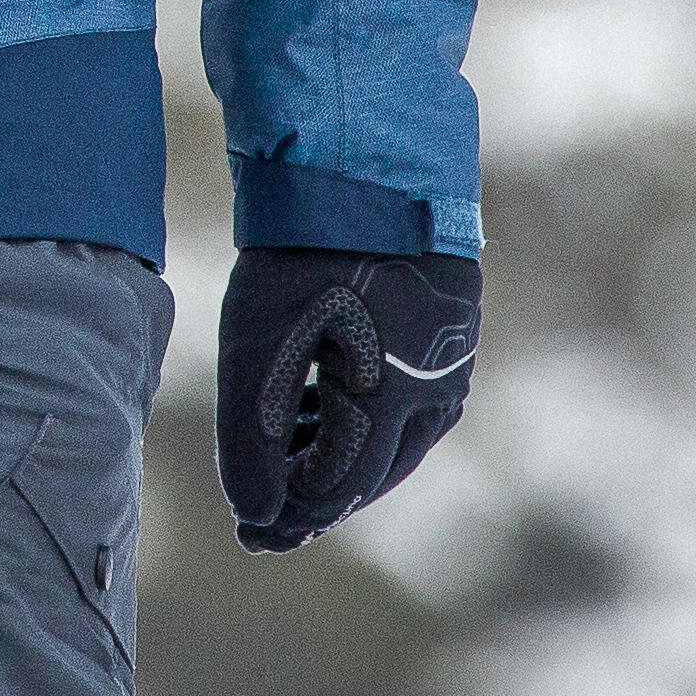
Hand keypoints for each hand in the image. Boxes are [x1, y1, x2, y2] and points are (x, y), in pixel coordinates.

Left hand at [216, 245, 476, 550]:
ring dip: (334, 458)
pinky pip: (404, 404)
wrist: (368, 165)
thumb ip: (251, 436)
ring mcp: (450, 366)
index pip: (336, 490)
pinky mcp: (448, 338)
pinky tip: (315, 411)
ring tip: (280, 459)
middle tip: (261, 514)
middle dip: (312, 497)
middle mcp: (436, 395)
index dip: (287, 517)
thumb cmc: (307, 251)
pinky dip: (357, 419)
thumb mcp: (258, 342)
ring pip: (390, 443)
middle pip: (369, 476)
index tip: (246, 531)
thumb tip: (253, 516)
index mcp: (391, 402)